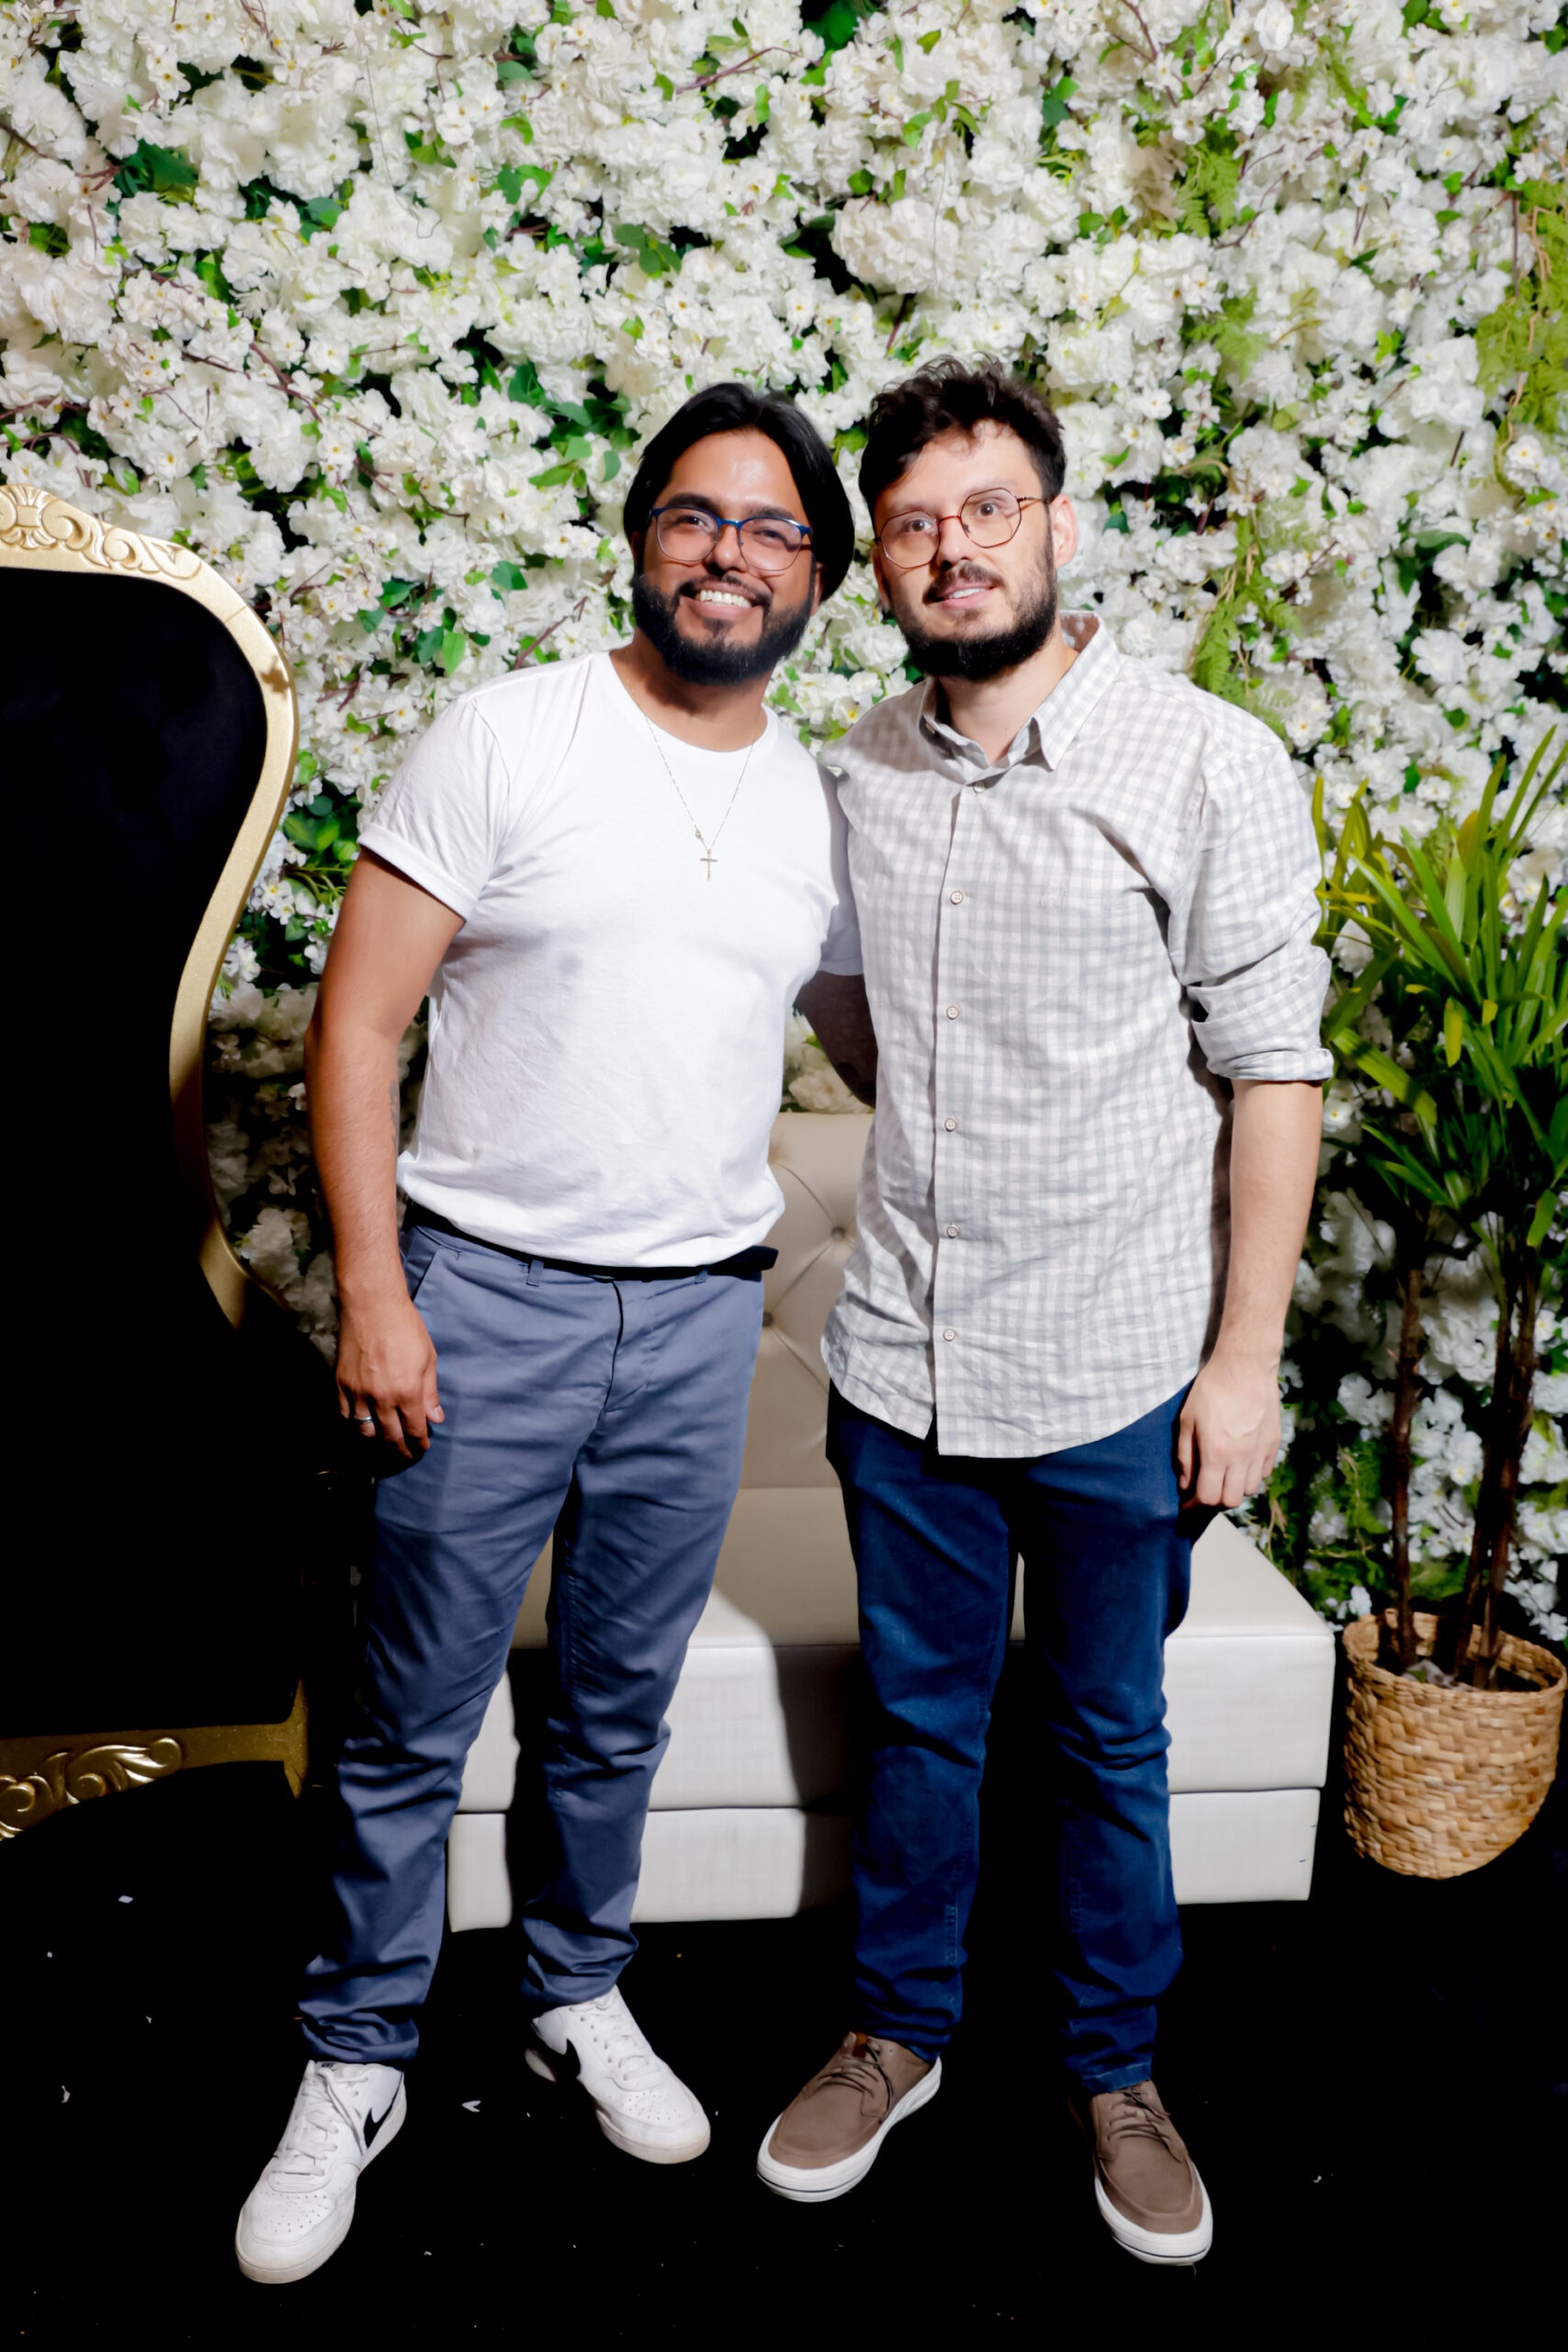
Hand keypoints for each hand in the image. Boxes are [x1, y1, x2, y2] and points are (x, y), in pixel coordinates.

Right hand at [336, 1294, 442, 1460]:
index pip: (414, 1430)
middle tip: (406, 1454)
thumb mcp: (428, 1359)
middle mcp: (381, 1398)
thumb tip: (435, 1418)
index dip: (419, 1443)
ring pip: (365, 1431)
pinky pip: (345, 1414)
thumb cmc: (406, 1329)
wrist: (372, 1306)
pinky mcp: (341, 1384)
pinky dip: (354, 1423)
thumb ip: (430, 1393)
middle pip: (390, 1437)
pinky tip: (362, 1424)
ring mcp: (358, 1393)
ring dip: (376, 1440)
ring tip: (385, 1441)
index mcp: (407, 1393)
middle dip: (400, 1450)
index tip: (422, 1447)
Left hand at [1177, 1355, 1280, 1508]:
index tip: (1187, 1503)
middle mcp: (1241, 1458)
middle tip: (1205, 1488)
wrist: (1245, 1366)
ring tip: (1223, 1475)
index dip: (1194, 1505)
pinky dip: (1250, 1474)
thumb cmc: (1211, 1390)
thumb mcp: (1187, 1420)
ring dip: (1234, 1488)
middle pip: (1231, 1501)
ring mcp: (1260, 1452)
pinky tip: (1240, 1462)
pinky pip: (1264, 1473)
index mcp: (1216, 1453)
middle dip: (1214, 1500)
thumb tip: (1185, 1483)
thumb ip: (1185, 1455)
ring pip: (1249, 1489)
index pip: (1208, 1497)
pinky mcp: (1273, 1444)